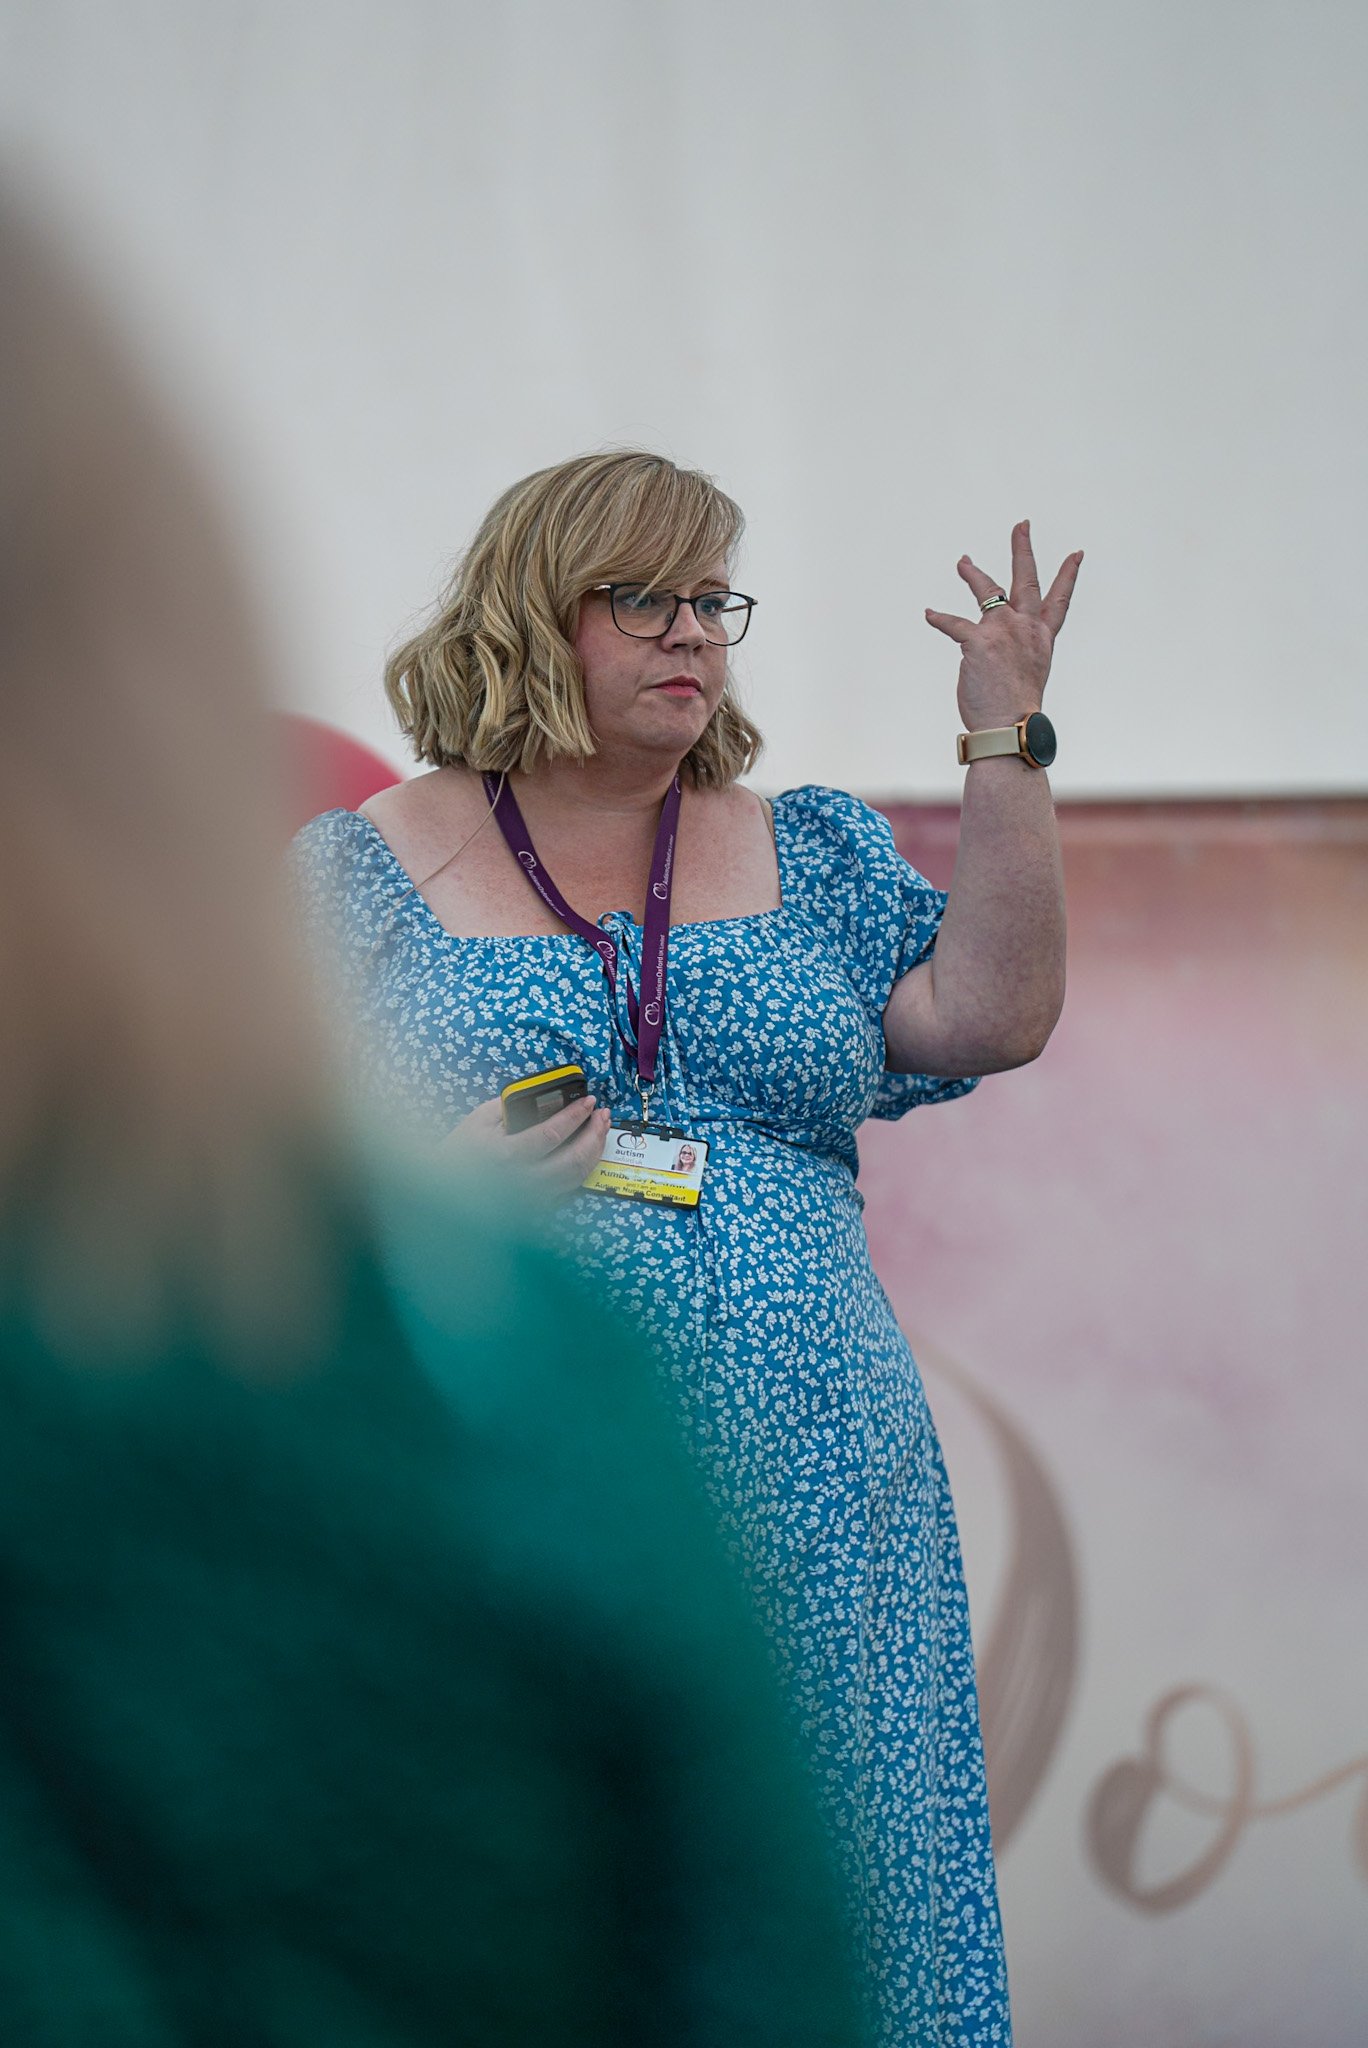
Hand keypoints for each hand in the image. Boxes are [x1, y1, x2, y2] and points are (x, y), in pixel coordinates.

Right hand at [441, 1092, 611, 1201]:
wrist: (441, 1192)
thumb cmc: (457, 1153)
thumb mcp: (478, 1121)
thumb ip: (510, 1107)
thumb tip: (543, 1099)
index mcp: (506, 1156)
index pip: (552, 1134)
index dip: (576, 1116)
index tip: (590, 1101)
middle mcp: (522, 1181)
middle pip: (573, 1160)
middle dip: (595, 1134)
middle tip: (603, 1115)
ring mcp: (530, 1200)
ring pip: (576, 1178)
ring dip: (594, 1152)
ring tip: (600, 1131)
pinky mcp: (534, 1210)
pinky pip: (568, 1192)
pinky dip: (582, 1172)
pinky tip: (586, 1155)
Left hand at [925, 521, 1082, 732]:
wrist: (1010, 729)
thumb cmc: (1015, 711)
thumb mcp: (1026, 675)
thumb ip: (1015, 653)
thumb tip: (991, 648)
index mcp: (1041, 639)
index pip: (1059, 601)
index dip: (1068, 576)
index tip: (1076, 554)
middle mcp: (1025, 629)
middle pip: (1027, 579)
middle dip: (1023, 549)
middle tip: (1021, 525)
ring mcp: (1002, 631)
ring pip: (987, 590)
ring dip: (972, 573)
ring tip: (963, 562)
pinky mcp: (977, 641)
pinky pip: (953, 623)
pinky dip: (939, 618)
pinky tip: (929, 614)